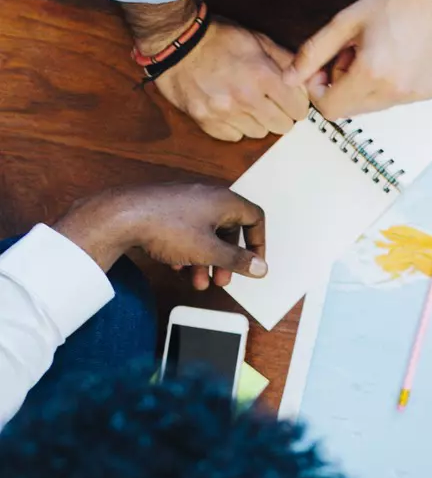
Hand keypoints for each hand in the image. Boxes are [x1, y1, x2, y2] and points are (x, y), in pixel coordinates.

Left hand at [56, 181, 267, 289]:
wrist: (124, 216)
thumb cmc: (167, 227)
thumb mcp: (209, 251)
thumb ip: (237, 260)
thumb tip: (261, 267)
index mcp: (224, 201)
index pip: (255, 218)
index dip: (258, 243)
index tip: (253, 263)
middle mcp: (207, 196)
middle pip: (228, 230)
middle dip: (226, 259)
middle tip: (222, 279)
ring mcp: (186, 201)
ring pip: (206, 233)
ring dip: (206, 260)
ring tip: (198, 281)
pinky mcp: (168, 208)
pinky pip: (188, 230)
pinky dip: (188, 250)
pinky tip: (178, 267)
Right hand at [151, 20, 306, 142]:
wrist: (176, 43)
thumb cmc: (218, 38)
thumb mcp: (258, 40)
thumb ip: (286, 61)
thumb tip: (309, 78)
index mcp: (263, 76)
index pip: (298, 109)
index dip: (297, 103)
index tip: (290, 99)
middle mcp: (245, 98)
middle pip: (282, 126)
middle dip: (281, 114)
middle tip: (270, 101)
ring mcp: (224, 113)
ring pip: (259, 133)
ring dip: (258, 121)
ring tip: (247, 103)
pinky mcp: (206, 122)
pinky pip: (234, 137)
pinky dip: (236, 126)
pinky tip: (231, 109)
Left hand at [287, 0, 431, 120]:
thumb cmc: (394, 1)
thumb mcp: (344, 23)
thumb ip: (312, 53)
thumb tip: (289, 78)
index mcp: (371, 74)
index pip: (329, 108)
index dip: (318, 90)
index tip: (323, 67)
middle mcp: (396, 91)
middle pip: (351, 109)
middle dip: (342, 85)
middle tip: (353, 52)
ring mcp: (415, 95)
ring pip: (374, 105)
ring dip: (366, 85)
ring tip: (378, 51)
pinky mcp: (430, 91)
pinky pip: (397, 98)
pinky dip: (390, 83)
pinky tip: (399, 55)